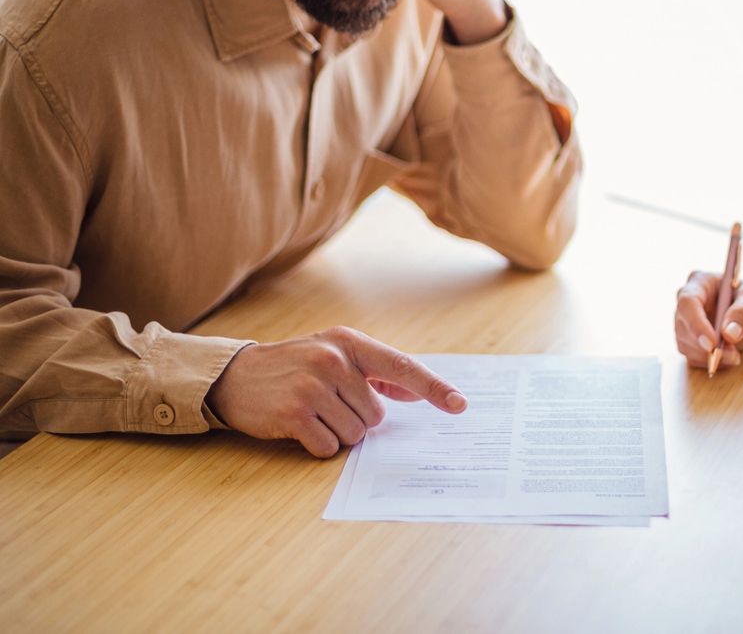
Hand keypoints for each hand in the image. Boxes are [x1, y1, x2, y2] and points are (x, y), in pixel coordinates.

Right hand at [206, 327, 467, 457]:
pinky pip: (329, 447)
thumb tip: (414, 394)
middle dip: (356, 418)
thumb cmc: (293, 367)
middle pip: (376, 414)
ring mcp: (313, 387)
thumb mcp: (333, 355)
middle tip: (326, 404)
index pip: (402, 367)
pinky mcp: (294, 414)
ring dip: (336, 432)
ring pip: (355, 434)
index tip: (459, 405)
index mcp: (349, 343)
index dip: (434, 388)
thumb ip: (375, 373)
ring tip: (311, 412)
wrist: (234, 377)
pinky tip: (298, 426)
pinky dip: (317, 444)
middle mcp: (334, 361)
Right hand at [674, 266, 742, 369]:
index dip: (696, 324)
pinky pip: (692, 356)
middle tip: (732, 355)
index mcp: (701, 282)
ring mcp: (688, 321)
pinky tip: (728, 358)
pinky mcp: (692, 339)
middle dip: (704, 346)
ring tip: (735, 355)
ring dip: (708, 357)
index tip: (712, 344)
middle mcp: (689, 301)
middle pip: (682, 326)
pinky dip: (709, 362)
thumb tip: (728, 333)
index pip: (688, 302)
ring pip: (685, 344)